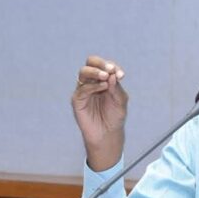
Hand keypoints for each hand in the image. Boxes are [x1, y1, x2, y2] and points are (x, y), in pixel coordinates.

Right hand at [71, 56, 127, 170]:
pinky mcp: (77, 100)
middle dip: (100, 64)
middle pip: (90, 63)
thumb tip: (112, 74)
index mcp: (103, 79)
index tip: (121, 74)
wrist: (108, 134)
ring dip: (95, 72)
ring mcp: (84, 90)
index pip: (104, 65)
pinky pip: (82, 89)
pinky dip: (92, 86)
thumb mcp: (121, 101)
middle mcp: (92, 82)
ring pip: (83, 72)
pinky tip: (102, 87)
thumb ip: (116, 87)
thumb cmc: (115, 117)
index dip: (111, 66)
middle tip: (109, 70)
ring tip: (105, 76)